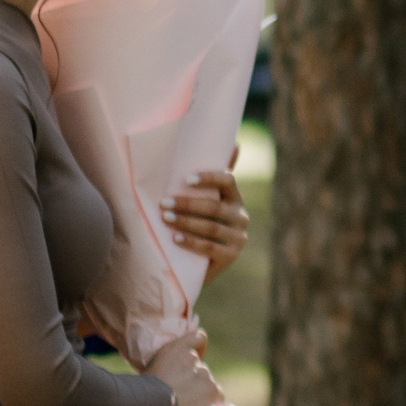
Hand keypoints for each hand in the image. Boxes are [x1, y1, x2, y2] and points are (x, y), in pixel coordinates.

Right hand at [145, 327, 223, 405]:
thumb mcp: (150, 369)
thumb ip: (165, 364)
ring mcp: (204, 373)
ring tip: (186, 404)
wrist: (148, 403)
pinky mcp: (212, 389)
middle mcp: (192, 358)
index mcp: (176, 349)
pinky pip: (218, 394)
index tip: (196, 358)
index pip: (198, 338)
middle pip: (199, 367)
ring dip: (200, 390)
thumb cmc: (142, 391)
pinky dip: (212, 400)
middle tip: (180, 393)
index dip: (200, 348)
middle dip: (193, 378)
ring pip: (207, 382)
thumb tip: (170, 374)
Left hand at [162, 150, 249, 276]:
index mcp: (235, 199)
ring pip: (211, 227)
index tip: (186, 179)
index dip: (209, 178)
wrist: (197, 262)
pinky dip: (192, 242)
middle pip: (215, 207)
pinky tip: (176, 238)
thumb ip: (211, 177)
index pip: (228, 182)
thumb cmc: (197, 223)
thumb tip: (235, 143)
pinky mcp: (231, 256)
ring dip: (186, 222)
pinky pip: (210, 248)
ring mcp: (238, 238)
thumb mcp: (203, 200)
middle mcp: (241, 217)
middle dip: (187, 204)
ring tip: (166, 219)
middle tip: (164, 203)